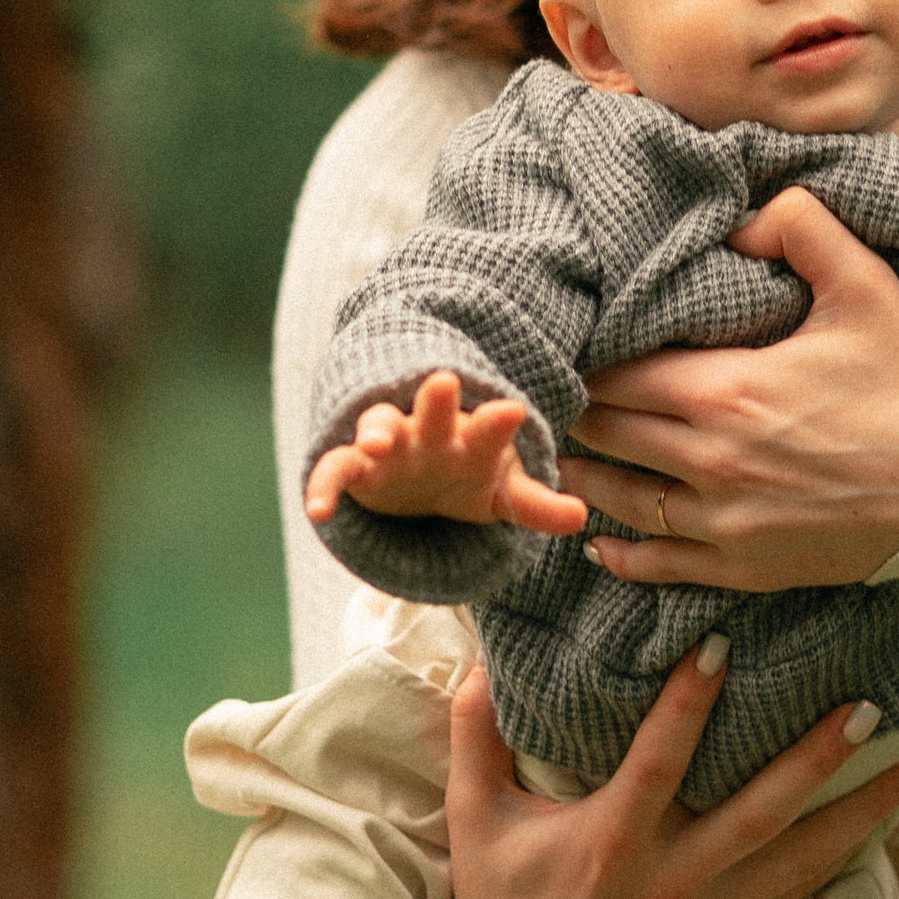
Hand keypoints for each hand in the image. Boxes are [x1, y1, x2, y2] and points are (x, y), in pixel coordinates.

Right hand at [301, 371, 585, 539]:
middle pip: (431, 412)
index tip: (513, 409)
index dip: (498, 421)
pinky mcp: (354, 467)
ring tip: (375, 442)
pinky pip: (334, 470)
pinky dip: (324, 487)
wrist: (418, 476)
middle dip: (436, 400)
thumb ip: (536, 505)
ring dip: (376, 430)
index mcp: (470, 437)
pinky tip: (318, 511)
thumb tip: (581, 517)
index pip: (488, 427)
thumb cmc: (466, 475)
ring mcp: (388, 445)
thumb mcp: (501, 493)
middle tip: (442, 382)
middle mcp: (428, 433)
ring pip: (378, 426)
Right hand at [443, 639, 898, 898]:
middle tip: (866, 708)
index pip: (658, 764)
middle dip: (816, 762)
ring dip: (860, 813)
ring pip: (799, 860)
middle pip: (758, 816)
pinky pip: (797, 896)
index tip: (722, 644)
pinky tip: (887, 825)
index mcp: (610, 844)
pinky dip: (845, 860)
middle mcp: (670, 880)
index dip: (688, 706)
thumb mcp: (477, 820)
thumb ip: (477, 736)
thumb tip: (483, 657)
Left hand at [561, 188, 898, 593]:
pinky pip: (657, 564)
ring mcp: (724, 522)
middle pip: (606, 431)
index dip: (590, 356)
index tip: (579, 344)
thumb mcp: (867, 286)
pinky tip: (602, 538)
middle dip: (581, 409)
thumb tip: (739, 221)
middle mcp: (710, 460)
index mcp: (726, 389)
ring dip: (585, 475)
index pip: (617, 371)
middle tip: (562, 395)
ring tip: (565, 457)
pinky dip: (621, 551)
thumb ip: (800, 227)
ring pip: (617, 498)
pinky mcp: (744, 568)